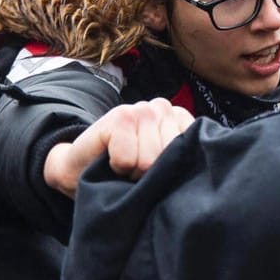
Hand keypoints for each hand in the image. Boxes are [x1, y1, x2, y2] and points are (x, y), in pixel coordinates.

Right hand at [42, 99, 194, 198]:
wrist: (79, 169)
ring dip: (133, 171)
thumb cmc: (126, 171)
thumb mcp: (161, 166)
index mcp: (180, 118)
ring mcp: (141, 108)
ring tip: (125, 164)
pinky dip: (117, 167)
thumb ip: (182, 159)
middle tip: (135, 167)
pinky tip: (111, 160)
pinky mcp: (119, 116)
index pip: (193, 151)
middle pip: (170, 158)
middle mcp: (163, 107)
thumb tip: (200, 171)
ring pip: (149, 161)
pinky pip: (127, 159)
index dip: (171, 170)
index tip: (155, 167)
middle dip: (151, 172)